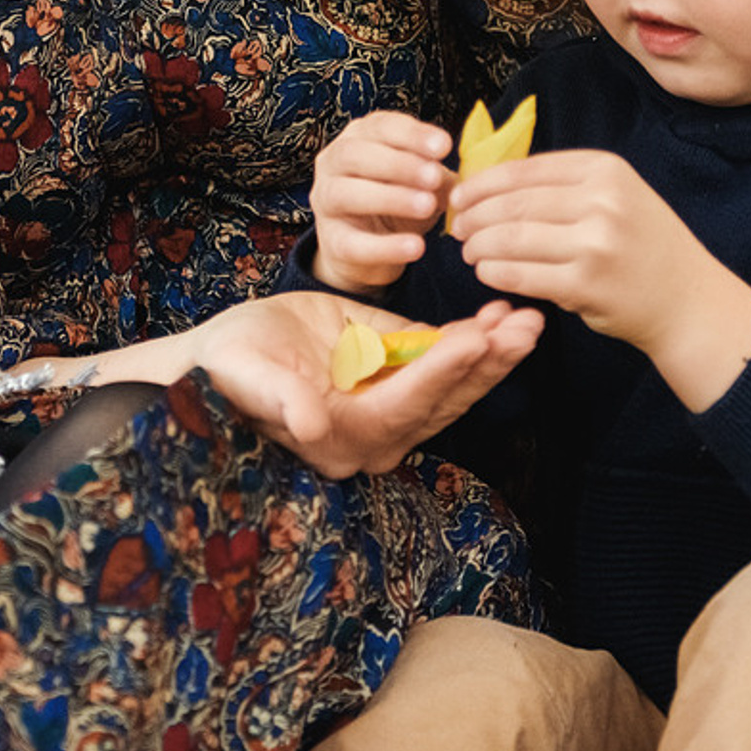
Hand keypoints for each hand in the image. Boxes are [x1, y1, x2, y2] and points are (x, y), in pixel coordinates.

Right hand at [195, 292, 543, 477]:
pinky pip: (442, 361)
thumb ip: (281, 399)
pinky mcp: (395, 375)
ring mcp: (392, 405)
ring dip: (493, 351)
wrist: (224, 361)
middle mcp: (378, 432)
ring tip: (525, 317)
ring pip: (455, 384)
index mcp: (344, 437)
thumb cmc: (228, 370)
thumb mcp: (247, 377)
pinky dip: (474, 339)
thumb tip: (309, 424)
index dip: (441, 370)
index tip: (476, 338)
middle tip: (525, 326)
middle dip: (488, 362)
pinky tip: (500, 313)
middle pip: (446, 399)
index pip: (406, 402)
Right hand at [309, 110, 452, 293]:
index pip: (380, 126)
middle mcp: (333, 164)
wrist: (368, 248)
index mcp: (357, 137)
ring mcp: (325, 203)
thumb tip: (465, 178)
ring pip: (347, 194)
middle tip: (434, 177)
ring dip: (390, 197)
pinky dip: (386, 246)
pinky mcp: (331, 242)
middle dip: (399, 164)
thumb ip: (437, 174)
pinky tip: (416, 247)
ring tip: (427, 206)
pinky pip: (353, 244)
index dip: (412, 134)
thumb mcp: (419, 181)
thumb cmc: (397, 201)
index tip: (444, 146)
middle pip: (356, 155)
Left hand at [449, 149, 750, 410]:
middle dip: (475, 216)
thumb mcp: (615, 196)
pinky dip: (496, 273)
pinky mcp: (586, 284)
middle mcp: (601, 200)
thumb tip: (489, 183)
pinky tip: (486, 273)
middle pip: (514, 203)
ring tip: (468, 252)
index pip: (525, 169)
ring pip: (513, 238)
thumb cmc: (641, 245)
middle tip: (457, 228)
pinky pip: (523, 275)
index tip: (460, 196)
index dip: (483, 183)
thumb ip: (564, 185)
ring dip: (480, 245)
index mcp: (604, 169)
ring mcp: (595, 243)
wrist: (687, 300)